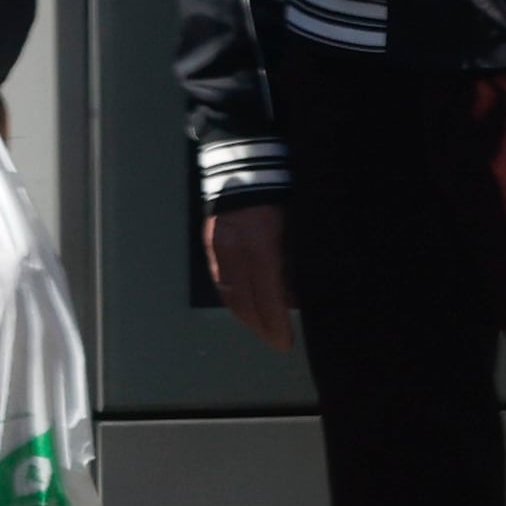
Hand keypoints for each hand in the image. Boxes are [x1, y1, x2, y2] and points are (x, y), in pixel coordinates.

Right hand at [201, 203, 297, 352]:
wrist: (244, 163)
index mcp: (261, 246)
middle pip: (246, 302)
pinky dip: (233, 299)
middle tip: (276, 342)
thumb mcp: (295, 224)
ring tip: (262, 329)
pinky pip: (221, 281)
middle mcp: (235, 253)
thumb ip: (293, 259)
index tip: (285, 342)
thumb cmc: (280, 192)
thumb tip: (296, 291)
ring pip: (230, 295)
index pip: (268, 296)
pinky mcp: (210, 246)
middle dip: (261, 326)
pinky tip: (244, 307)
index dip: (276, 323)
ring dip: (246, 316)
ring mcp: (218, 250)